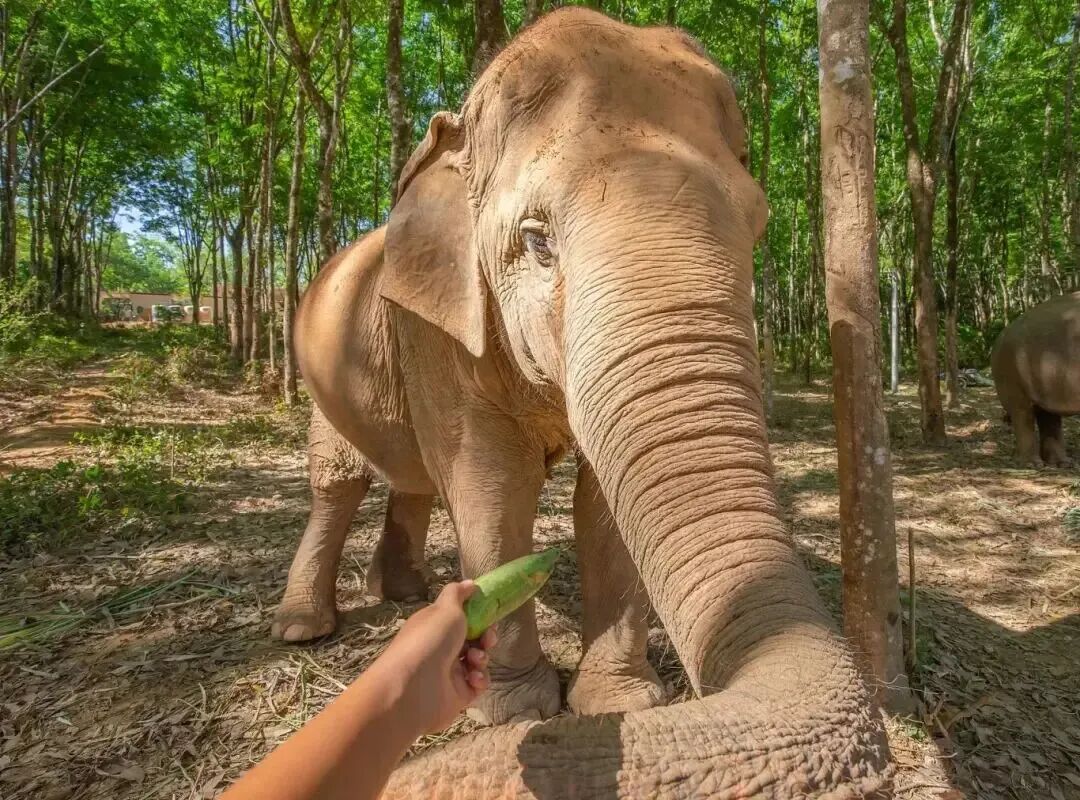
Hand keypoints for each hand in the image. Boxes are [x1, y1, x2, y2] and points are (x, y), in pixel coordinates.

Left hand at [373, 580, 497, 734]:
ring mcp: (450, 672)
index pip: (460, 617)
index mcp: (435, 626)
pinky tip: (473, 679)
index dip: (477, 615)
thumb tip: (470, 583)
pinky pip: (478, 682)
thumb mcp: (445, 609)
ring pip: (478, 660)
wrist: (412, 689)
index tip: (489, 613)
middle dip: (485, 636)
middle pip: (473, 638)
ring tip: (474, 660)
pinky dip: (480, 679)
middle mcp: (441, 647)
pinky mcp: (459, 694)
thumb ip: (458, 594)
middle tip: (487, 639)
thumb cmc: (429, 641)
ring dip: (482, 657)